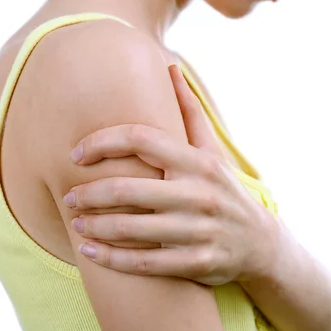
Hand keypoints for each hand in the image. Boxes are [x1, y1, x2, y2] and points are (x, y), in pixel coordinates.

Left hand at [64, 65, 280, 284]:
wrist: (261, 244)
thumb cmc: (225, 191)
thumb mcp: (213, 152)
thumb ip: (189, 112)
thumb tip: (170, 68)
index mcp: (198, 162)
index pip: (141, 138)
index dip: (101, 141)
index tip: (77, 153)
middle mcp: (199, 193)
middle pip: (126, 188)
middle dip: (88, 193)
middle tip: (69, 196)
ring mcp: (199, 230)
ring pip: (131, 228)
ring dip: (94, 226)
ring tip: (75, 223)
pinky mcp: (197, 263)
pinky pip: (143, 263)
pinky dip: (110, 258)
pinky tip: (89, 251)